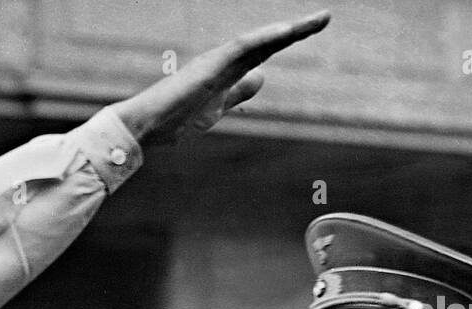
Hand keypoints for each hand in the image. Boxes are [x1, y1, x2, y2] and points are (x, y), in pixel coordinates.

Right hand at [109, 11, 329, 145]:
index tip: (314, 29)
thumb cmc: (174, 121)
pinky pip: (240, 49)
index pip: (263, 52)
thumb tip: (262, 76)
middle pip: (266, 43)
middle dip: (296, 31)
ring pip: (257, 43)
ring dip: (287, 32)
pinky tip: (285, 31)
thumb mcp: (217, 108)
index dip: (287, 40)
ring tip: (316, 21)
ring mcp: (215, 63)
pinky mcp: (208, 68)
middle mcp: (223, 61)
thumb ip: (239, 92)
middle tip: (326, 17)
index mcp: (226, 71)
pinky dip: (263, 40)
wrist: (145, 127)